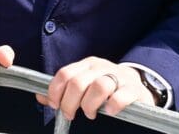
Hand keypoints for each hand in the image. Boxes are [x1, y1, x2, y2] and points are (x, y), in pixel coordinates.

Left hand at [38, 57, 153, 121]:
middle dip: (70, 103)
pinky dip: (112, 106)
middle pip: (78, 82)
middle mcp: (101, 67)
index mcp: (87, 65)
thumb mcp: (85, 83)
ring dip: (89, 105)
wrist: (137, 83)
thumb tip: (41, 98)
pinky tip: (109, 111)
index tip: (55, 105)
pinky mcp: (133, 89)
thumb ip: (64, 90)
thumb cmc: (106, 85)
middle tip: (70, 114)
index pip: (64, 74)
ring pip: (98, 87)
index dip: (55, 92)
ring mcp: (118, 77)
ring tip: (90, 113)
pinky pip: (120, 97)